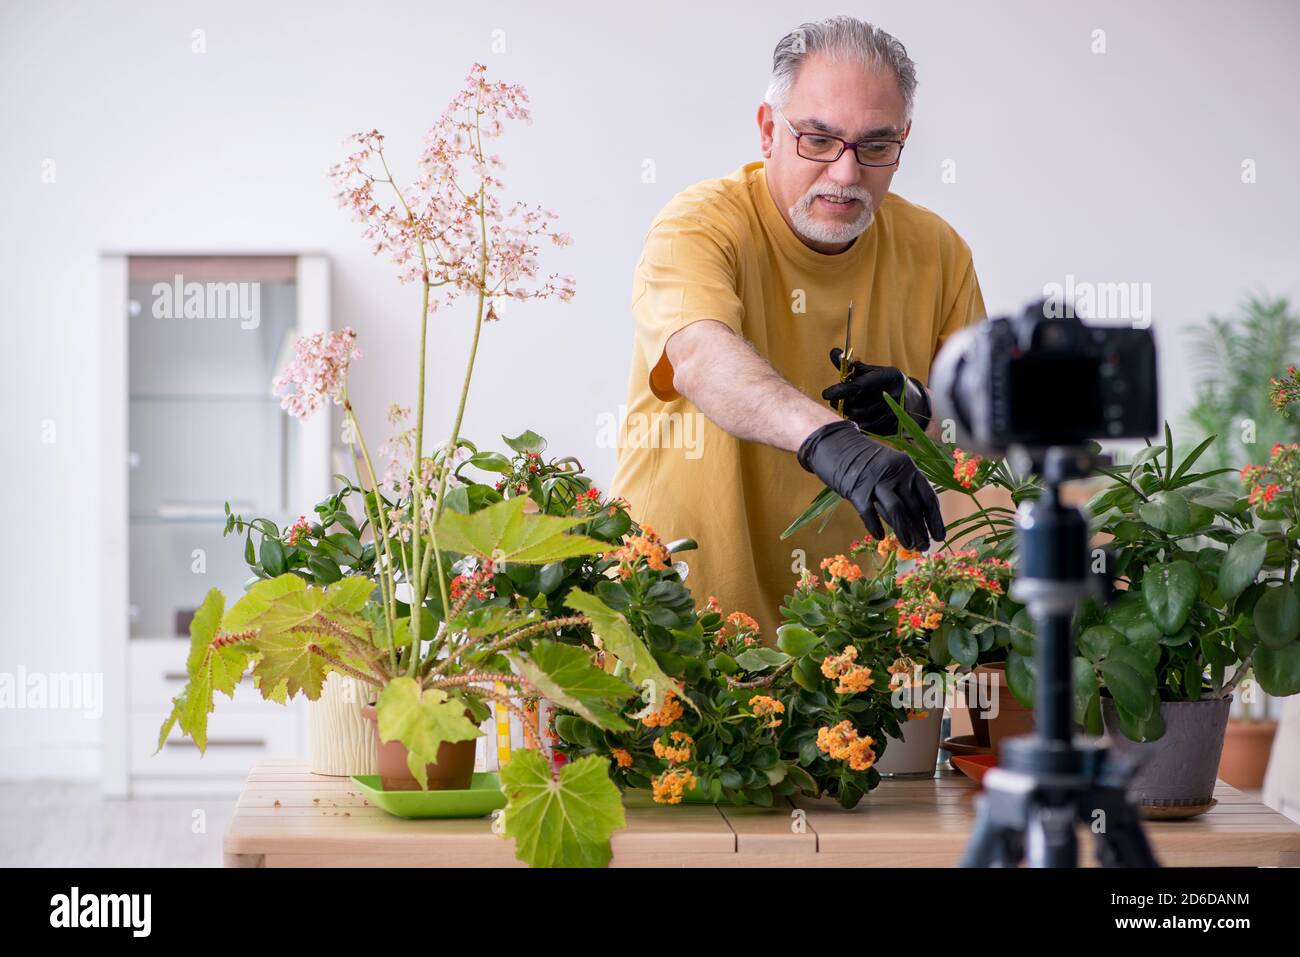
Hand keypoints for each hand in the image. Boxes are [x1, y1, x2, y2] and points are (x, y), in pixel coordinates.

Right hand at [797, 420, 945, 550]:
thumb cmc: (866, 462)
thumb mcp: (890, 471)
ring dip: (904, 532)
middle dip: (921, 530)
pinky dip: (875, 526)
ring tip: (909, 547)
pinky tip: (880, 537)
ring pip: (896, 511)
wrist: (836, 445)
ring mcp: (876, 481)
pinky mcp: (857, 489)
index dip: (935, 519)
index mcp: (908, 468)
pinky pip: (869, 513)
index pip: (928, 497)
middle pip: (914, 507)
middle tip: (924, 548)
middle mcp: (896, 474)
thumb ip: (901, 492)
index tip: (939, 537)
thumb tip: (915, 523)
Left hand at [821, 348, 931, 434]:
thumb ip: (850, 366)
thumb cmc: (886, 383)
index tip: (826, 393)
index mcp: (887, 378)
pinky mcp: (890, 428)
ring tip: (848, 406)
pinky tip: (857, 416)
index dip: (839, 391)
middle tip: (836, 400)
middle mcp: (891, 396)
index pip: (857, 387)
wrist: (913, 402)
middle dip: (841, 403)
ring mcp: (892, 414)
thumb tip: (833, 352)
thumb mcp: (872, 371)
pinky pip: (864, 429)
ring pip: (857, 418)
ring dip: (847, 413)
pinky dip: (856, 422)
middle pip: (855, 405)